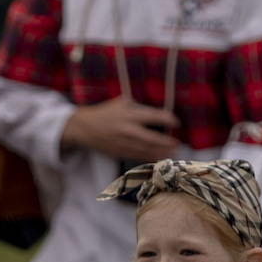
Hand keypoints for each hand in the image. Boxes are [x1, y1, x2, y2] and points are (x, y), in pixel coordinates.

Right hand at [61, 98, 180, 163]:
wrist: (84, 128)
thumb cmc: (106, 112)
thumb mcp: (122, 102)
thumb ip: (139, 107)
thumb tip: (157, 114)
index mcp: (128, 114)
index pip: (153, 116)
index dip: (167, 119)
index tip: (176, 122)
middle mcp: (126, 130)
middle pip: (151, 139)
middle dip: (166, 142)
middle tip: (177, 143)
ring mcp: (123, 143)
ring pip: (146, 150)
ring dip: (162, 153)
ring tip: (173, 153)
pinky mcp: (119, 153)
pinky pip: (138, 157)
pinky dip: (150, 158)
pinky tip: (160, 158)